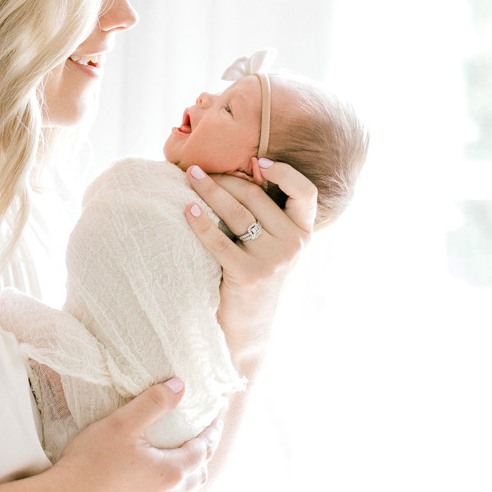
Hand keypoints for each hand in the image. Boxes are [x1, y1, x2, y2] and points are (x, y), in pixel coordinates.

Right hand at [50, 379, 216, 491]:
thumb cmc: (91, 463)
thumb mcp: (123, 423)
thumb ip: (154, 403)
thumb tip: (180, 386)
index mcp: (171, 472)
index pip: (204, 449)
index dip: (212, 432)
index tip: (217, 419)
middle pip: (196, 476)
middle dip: (202, 456)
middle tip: (200, 440)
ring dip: (182, 479)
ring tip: (175, 463)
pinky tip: (147, 489)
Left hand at [182, 158, 317, 360]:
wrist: (250, 330)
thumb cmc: (257, 281)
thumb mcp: (275, 248)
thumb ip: (269, 218)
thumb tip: (242, 172)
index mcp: (304, 233)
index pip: (305, 192)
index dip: (284, 171)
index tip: (257, 161)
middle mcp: (294, 243)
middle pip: (255, 196)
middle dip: (225, 178)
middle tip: (197, 169)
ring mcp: (273, 259)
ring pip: (236, 211)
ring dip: (209, 190)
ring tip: (189, 177)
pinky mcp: (249, 274)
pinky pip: (218, 240)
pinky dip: (200, 222)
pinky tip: (186, 210)